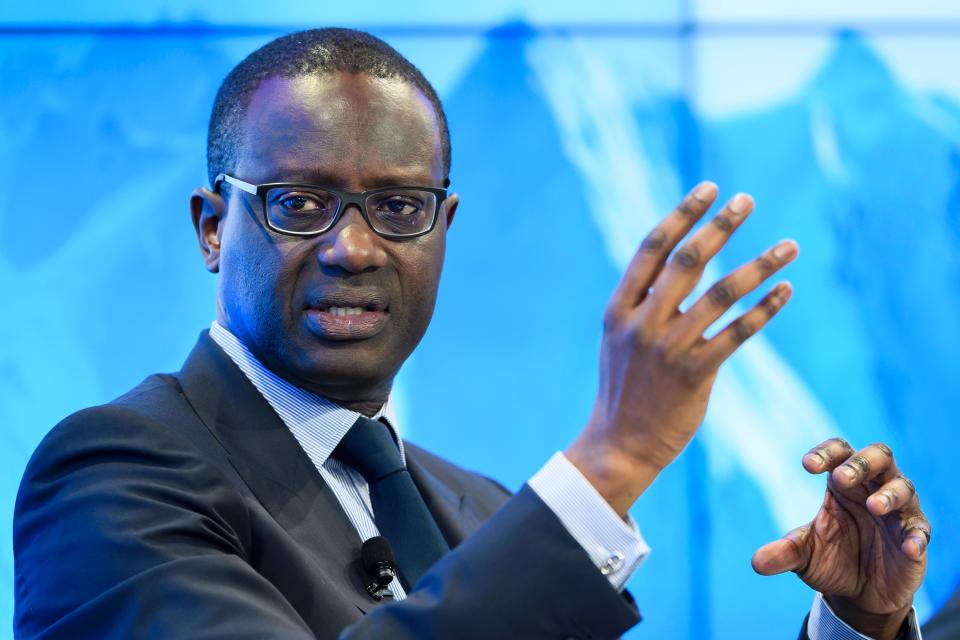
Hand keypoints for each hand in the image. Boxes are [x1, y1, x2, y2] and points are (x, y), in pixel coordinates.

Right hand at [565, 182, 797, 515]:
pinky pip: (737, 333)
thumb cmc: (623, 388)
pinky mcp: (695, 374)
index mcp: (618, 308)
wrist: (619, 444)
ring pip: (720, 294)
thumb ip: (643, 302)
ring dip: (759, 265)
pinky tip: (786, 289)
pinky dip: (764, 309)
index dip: (682, 215)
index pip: (652, 249)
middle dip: (720, 226)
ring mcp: (668, 348)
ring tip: (789, 245)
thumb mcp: (619, 339)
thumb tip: (680, 262)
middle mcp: (642, 323)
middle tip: (747, 200)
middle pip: (687, 262)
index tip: (709, 189)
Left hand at [752, 439, 929, 639]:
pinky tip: (907, 547)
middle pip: (878, 456)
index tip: (807, 466)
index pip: (839, 452)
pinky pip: (920, 531)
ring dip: (890, 494)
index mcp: (843, 482)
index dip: (826, 453)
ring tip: (874, 506)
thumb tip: (756, 562)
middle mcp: (873, 488)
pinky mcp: (914, 538)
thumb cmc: (832, 559)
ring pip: (903, 487)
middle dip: (861, 463)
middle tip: (841, 478)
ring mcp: (898, 512)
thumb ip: (784, 553)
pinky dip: (915, 537)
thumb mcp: (804, 556)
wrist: (860, 594)